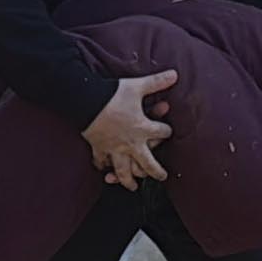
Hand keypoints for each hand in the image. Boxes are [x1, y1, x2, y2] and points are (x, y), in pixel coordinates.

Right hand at [81, 72, 176, 191]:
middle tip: (161, 177)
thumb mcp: (137, 87)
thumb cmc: (113, 95)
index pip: (162, 133)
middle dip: (156, 172)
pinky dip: (103, 167)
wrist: (86, 102)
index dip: (167, 131)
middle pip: (147, 164)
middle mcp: (131, 144)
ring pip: (124, 171)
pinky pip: (102, 162)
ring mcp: (114, 149)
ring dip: (129, 180)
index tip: (167, 130)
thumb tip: (174, 74)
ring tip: (133, 186)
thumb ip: (157, 82)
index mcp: (143, 128)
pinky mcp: (99, 149)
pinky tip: (105, 171)